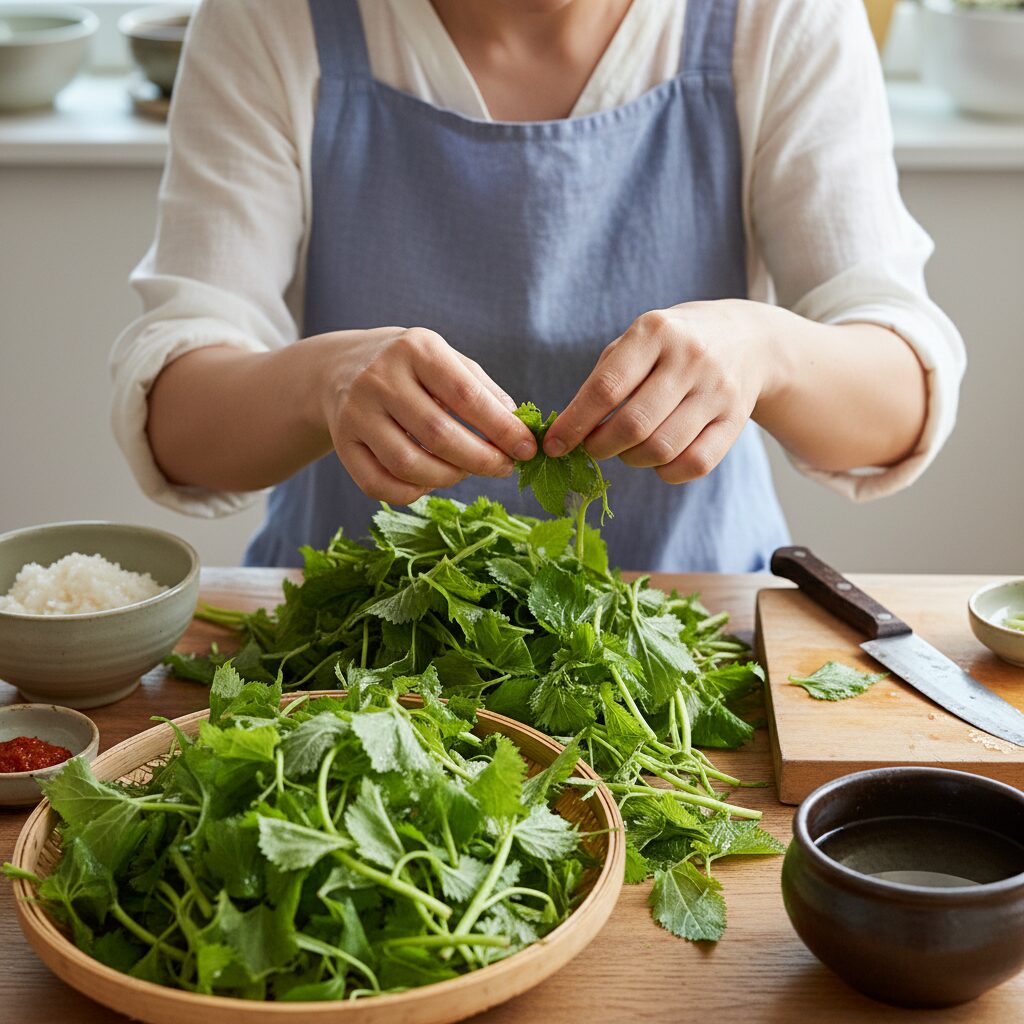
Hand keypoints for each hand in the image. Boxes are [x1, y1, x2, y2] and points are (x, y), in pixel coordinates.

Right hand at [320, 327, 536, 503]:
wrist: (340, 367)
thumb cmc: (411, 368)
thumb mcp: (447, 361)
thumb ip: (484, 391)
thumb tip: (519, 430)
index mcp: (416, 349)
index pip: (466, 396)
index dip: (502, 428)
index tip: (528, 449)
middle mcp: (380, 378)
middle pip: (439, 435)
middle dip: (481, 459)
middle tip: (504, 468)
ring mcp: (356, 412)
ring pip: (408, 465)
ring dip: (449, 478)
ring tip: (466, 471)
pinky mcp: (342, 443)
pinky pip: (378, 485)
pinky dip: (412, 493)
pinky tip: (430, 481)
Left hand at [542, 301, 776, 482]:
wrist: (748, 340)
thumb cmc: (672, 346)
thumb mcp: (637, 342)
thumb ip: (603, 380)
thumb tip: (567, 433)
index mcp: (655, 332)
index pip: (606, 388)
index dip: (574, 423)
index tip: (553, 445)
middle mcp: (690, 358)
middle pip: (634, 424)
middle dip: (600, 446)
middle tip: (592, 447)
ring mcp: (717, 390)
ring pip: (662, 448)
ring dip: (631, 459)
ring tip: (625, 449)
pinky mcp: (736, 420)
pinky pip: (694, 464)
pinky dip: (666, 472)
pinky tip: (657, 460)